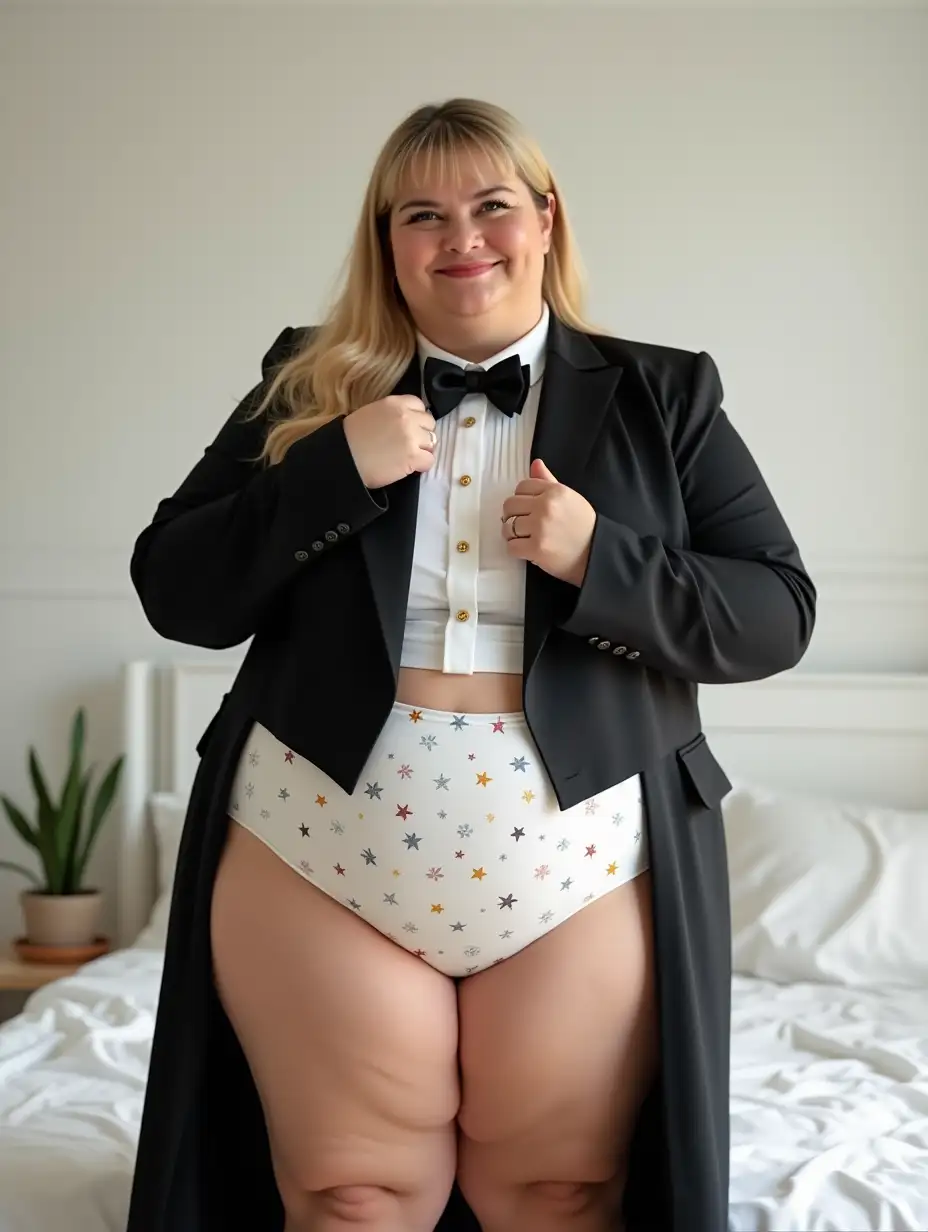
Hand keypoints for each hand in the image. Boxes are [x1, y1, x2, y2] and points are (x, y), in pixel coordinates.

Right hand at [342, 395, 435, 488]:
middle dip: (422, 434)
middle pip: (429, 423)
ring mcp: (411, 436)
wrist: (343, 459)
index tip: (410, 428)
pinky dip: (422, 465)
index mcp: (394, 403)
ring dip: (423, 450)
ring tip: (408, 457)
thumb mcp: (371, 413)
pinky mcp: (413, 457)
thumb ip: (391, 414)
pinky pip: (430, 460)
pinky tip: (410, 467)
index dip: (417, 418)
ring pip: (432, 442)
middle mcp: (406, 416)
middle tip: (410, 444)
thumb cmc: (350, 439)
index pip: (420, 405)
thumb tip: (406, 422)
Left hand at [501, 459, 595, 586]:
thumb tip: (535, 464)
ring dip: (512, 534)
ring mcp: (540, 528)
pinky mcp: (537, 548)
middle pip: (510, 505)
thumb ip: (548, 480)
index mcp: (554, 491)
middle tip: (522, 524)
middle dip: (512, 516)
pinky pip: (511, 547)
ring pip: (507, 527)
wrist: (596, 552)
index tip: (527, 509)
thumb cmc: (583, 526)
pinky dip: (516, 550)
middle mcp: (546, 506)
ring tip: (525, 538)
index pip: (521, 486)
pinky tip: (527, 550)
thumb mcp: (569, 497)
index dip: (521, 499)